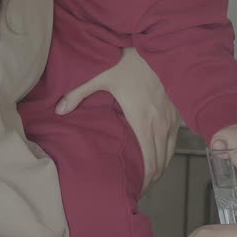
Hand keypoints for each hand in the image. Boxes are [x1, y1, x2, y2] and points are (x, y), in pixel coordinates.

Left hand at [56, 47, 178, 190]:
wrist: (161, 45)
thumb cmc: (130, 61)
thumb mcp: (101, 75)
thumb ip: (78, 93)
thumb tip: (59, 110)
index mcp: (143, 122)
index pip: (150, 162)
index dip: (146, 181)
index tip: (137, 191)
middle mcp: (161, 125)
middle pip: (161, 163)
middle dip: (152, 179)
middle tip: (139, 189)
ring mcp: (172, 119)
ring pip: (170, 153)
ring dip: (161, 167)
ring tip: (148, 177)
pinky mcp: (177, 112)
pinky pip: (175, 140)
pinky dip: (167, 152)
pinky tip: (158, 154)